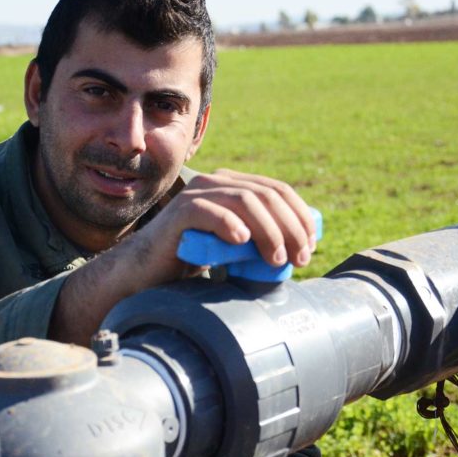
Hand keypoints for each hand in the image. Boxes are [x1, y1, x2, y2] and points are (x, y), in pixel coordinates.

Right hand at [126, 169, 316, 288]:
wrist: (147, 273)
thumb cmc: (193, 261)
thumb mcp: (234, 246)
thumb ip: (259, 237)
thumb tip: (302, 246)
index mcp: (231, 185)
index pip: (277, 190)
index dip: (299, 216)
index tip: (310, 247)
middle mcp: (215, 183)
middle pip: (266, 195)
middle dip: (290, 227)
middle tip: (299, 259)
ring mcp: (196, 194)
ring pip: (245, 200)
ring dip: (268, 230)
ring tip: (275, 259)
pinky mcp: (178, 212)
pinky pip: (208, 211)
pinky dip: (229, 224)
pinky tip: (241, 241)